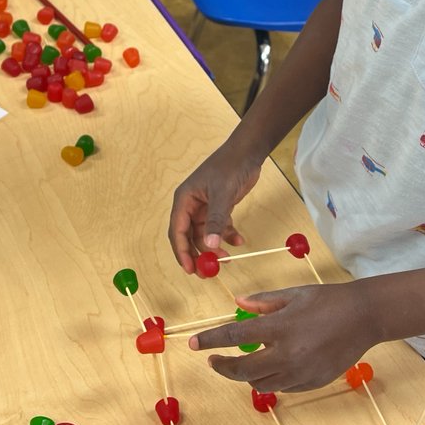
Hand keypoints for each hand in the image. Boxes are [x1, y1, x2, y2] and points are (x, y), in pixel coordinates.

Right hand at [168, 140, 263, 272]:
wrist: (248, 152)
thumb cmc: (230, 166)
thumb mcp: (223, 195)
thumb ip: (216, 220)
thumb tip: (210, 245)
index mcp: (184, 199)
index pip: (177, 231)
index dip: (182, 251)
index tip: (190, 268)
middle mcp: (191, 205)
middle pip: (189, 236)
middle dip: (198, 254)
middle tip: (208, 272)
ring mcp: (205, 207)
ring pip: (205, 234)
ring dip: (215, 247)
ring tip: (228, 258)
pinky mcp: (219, 207)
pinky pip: (219, 227)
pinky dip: (228, 236)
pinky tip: (239, 241)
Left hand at [189, 282, 375, 392]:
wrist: (365, 317)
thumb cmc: (328, 300)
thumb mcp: (293, 294)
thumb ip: (262, 301)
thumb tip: (237, 305)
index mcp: (280, 327)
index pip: (234, 337)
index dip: (210, 341)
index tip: (192, 344)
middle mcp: (288, 354)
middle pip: (242, 370)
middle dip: (222, 367)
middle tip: (213, 360)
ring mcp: (301, 372)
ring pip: (260, 384)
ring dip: (246, 375)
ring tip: (245, 361)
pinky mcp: (312, 382)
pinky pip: (282, 388)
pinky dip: (272, 379)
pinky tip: (273, 366)